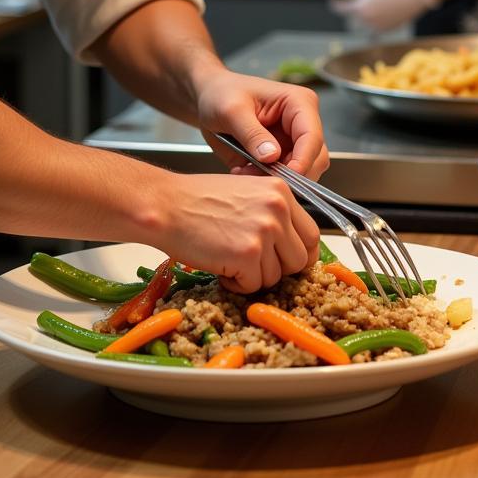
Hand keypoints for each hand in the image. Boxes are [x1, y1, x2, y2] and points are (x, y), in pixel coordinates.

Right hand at [158, 171, 319, 292]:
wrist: (165, 205)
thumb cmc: (197, 200)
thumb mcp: (247, 193)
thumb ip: (273, 214)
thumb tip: (292, 246)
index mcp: (281, 191)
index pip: (312, 235)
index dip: (299, 254)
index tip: (285, 262)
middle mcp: (278, 209)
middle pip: (301, 260)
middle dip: (278, 270)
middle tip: (252, 265)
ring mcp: (264, 231)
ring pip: (276, 277)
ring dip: (253, 277)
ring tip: (229, 260)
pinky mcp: (247, 254)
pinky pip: (254, 286)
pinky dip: (237, 285)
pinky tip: (220, 266)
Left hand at [195, 69, 328, 180]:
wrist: (209, 98)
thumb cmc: (221, 94)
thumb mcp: (231, 111)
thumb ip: (252, 134)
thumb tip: (272, 156)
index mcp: (299, 103)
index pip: (312, 137)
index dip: (302, 161)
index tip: (283, 179)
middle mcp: (303, 122)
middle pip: (314, 159)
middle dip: (288, 174)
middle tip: (257, 178)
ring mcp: (294, 140)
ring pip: (302, 172)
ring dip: (276, 179)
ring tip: (246, 172)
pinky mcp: (283, 155)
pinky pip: (284, 176)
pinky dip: (266, 180)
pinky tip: (245, 171)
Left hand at [332, 0, 440, 32]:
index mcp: (360, 9)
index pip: (340, 9)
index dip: (335, 3)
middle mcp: (368, 21)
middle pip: (354, 15)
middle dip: (353, 6)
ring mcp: (379, 27)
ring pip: (366, 20)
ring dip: (366, 12)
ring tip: (370, 1)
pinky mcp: (389, 29)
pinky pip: (378, 24)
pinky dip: (378, 17)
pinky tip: (383, 7)